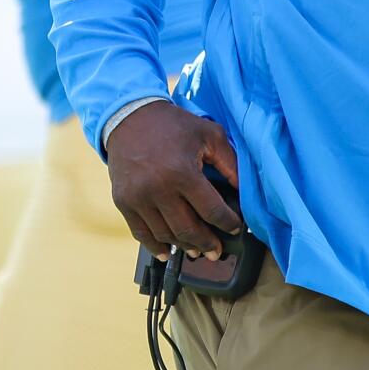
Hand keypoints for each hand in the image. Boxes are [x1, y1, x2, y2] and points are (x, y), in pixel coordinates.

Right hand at [104, 101, 242, 260]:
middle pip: (188, 230)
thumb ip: (230, 163)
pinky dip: (155, 246)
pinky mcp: (123, 202)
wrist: (130, 117)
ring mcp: (137, 198)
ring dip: (183, 247)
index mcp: (182, 172)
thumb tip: (245, 191)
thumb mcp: (210, 134)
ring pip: (165, 235)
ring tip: (196, 250)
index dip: (228, 223)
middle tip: (217, 251)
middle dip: (207, 244)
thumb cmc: (174, 125)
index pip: (212, 211)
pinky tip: (167, 252)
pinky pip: (140, 233)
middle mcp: (158, 189)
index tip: (236, 227)